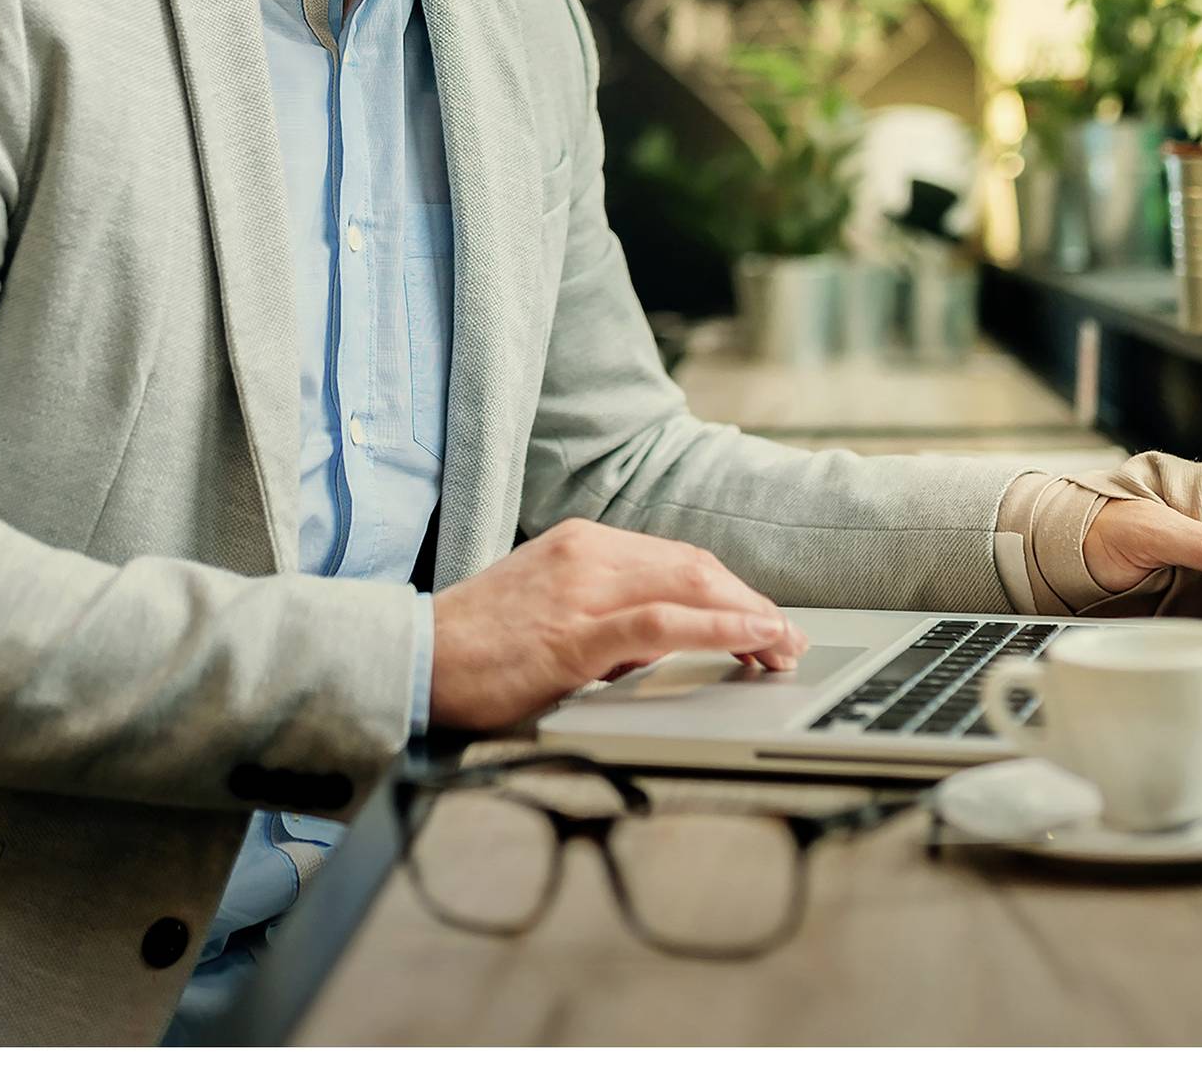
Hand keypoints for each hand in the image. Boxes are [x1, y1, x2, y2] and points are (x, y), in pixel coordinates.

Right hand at [428, 518, 808, 731]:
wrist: (411, 660)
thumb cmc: (477, 645)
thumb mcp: (550, 608)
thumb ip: (605, 613)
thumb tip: (661, 641)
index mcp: (582, 543)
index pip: (679, 560)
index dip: (733, 592)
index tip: (766, 623)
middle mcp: (587, 554)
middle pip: (696, 569)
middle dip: (752, 605)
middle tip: (790, 643)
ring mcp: (580, 591)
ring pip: (689, 587)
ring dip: (749, 618)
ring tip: (783, 648)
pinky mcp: (571, 636)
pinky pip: (660, 626)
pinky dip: (716, 630)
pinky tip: (748, 642)